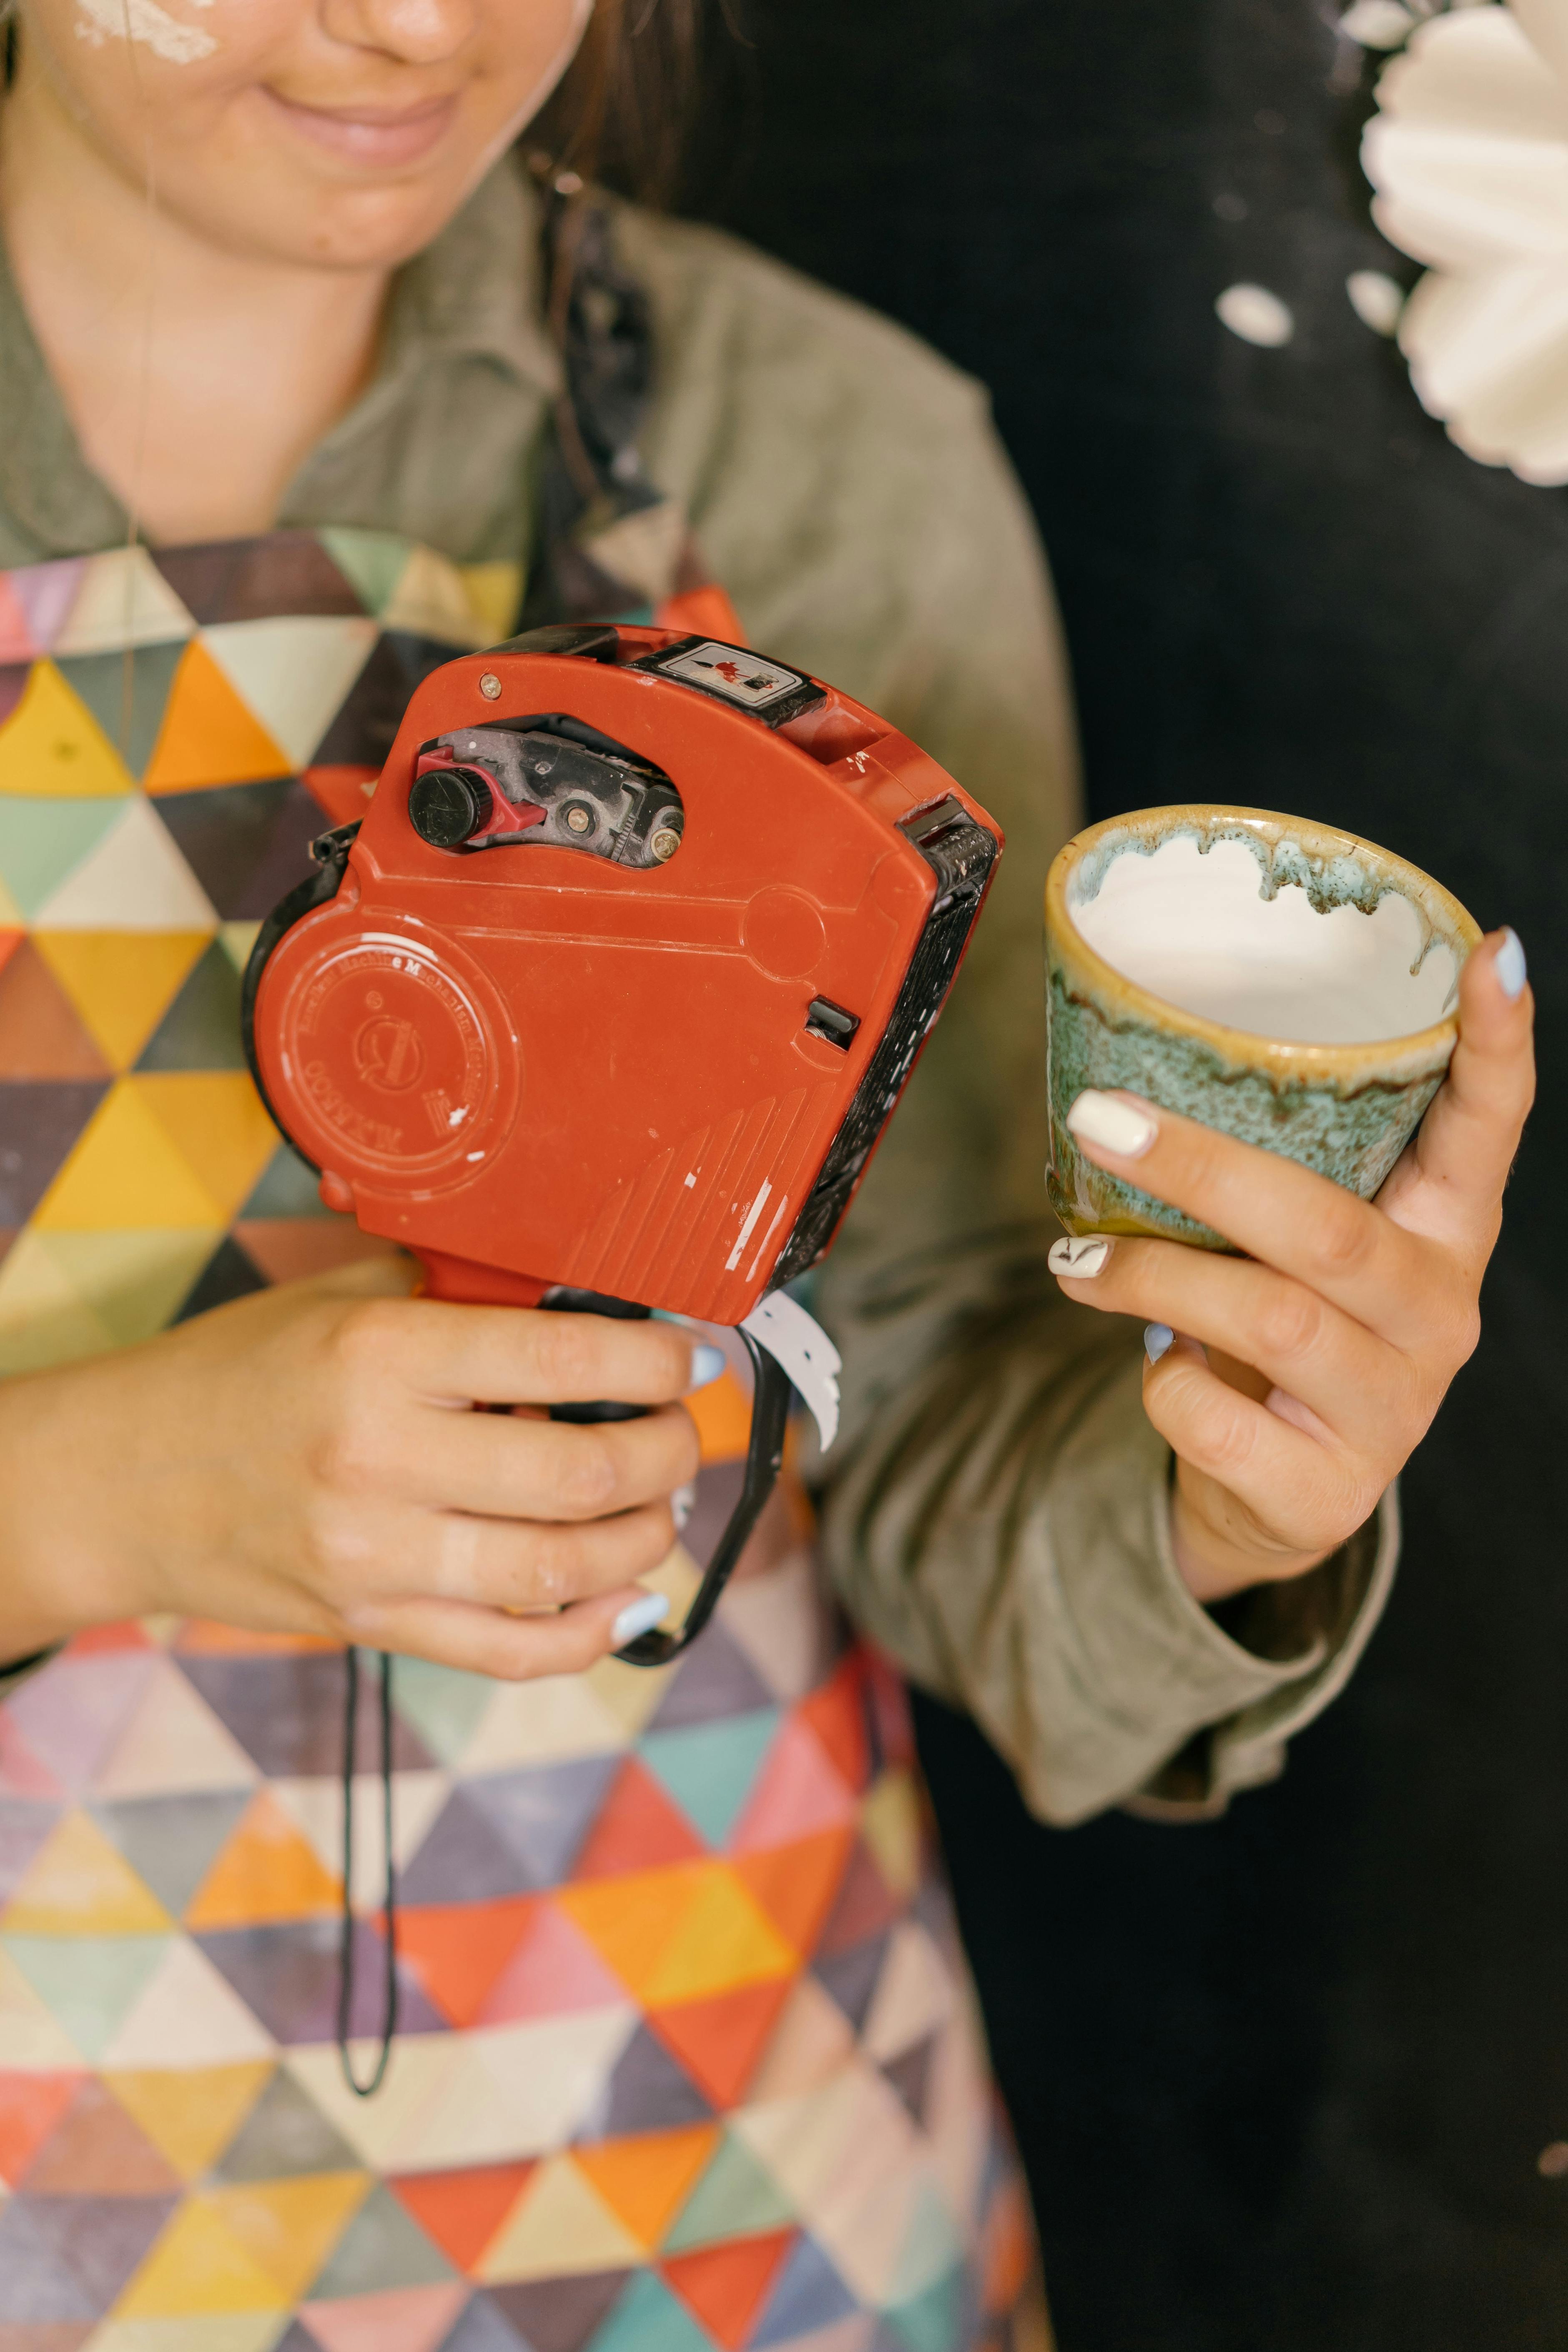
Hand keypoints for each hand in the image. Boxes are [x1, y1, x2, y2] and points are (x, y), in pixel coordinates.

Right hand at [0, 1258, 715, 1677]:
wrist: (122, 1479)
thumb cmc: (244, 1374)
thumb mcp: (344, 1302)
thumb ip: (460, 1300)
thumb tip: (595, 1307)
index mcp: (380, 1355)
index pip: (561, 1356)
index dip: (653, 1359)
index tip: (689, 1359)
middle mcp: (380, 1457)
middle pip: (583, 1472)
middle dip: (667, 1452)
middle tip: (680, 1434)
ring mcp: (374, 1554)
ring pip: (563, 1568)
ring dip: (643, 1538)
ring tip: (658, 1508)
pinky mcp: (369, 1622)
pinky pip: (508, 1649)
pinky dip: (588, 1635)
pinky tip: (628, 1601)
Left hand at [1048, 928, 1534, 1602]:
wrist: (1271, 1492)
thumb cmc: (1276, 1331)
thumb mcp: (1295, 1246)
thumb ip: (1271, 1171)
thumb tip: (1139, 1072)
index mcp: (1444, 1231)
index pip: (1490, 1127)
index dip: (1497, 1043)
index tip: (1491, 954)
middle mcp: (1438, 1314)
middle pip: (1329, 1227)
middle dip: (1200, 1168)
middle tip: (1100, 1120)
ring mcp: (1392, 1409)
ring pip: (1267, 1320)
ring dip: (1149, 1278)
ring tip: (1073, 1259)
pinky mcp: (1328, 1492)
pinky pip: (1217, 1418)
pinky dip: (1161, 1386)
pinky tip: (1154, 1368)